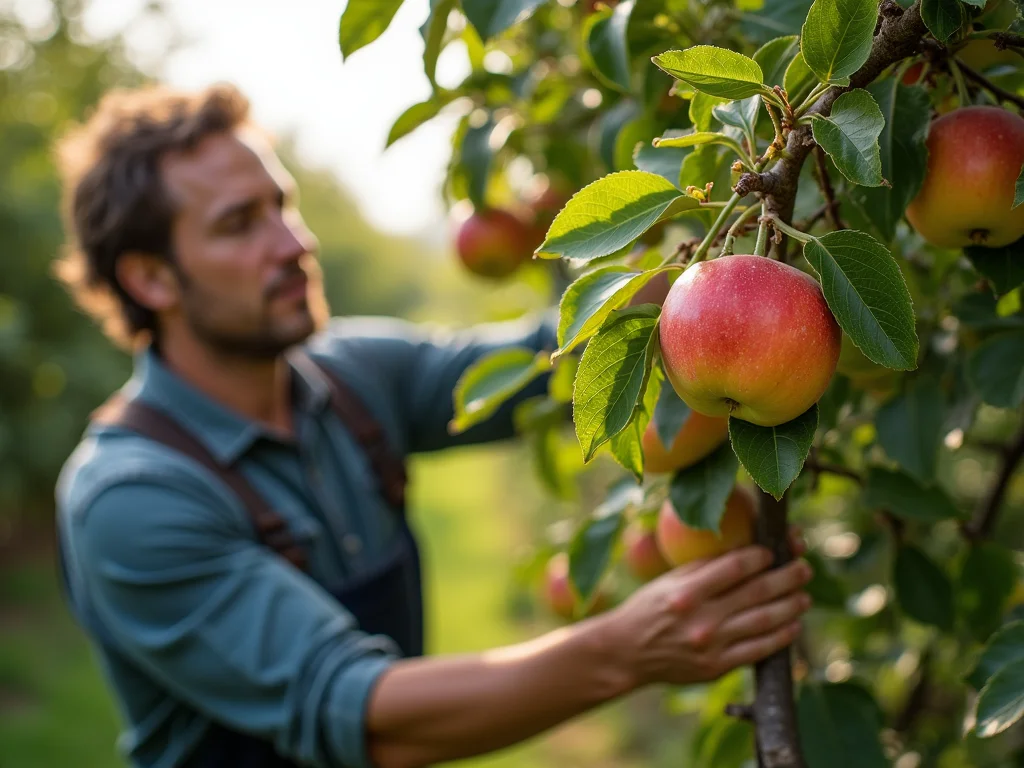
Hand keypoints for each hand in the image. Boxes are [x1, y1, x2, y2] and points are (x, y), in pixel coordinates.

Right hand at [597, 540, 812, 688]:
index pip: (736, 568)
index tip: (772, 551)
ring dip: (790, 605)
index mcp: (687, 592)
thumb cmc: (649, 608)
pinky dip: (781, 636)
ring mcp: (712, 645)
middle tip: (803, 568)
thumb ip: (704, 568)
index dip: (761, 556)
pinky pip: (758, 650)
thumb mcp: (669, 580)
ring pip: (765, 621)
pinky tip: (793, 624)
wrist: (627, 652)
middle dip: (787, 577)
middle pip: (757, 592)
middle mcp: (702, 619)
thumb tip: (745, 549)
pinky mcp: (717, 667)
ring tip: (804, 595)